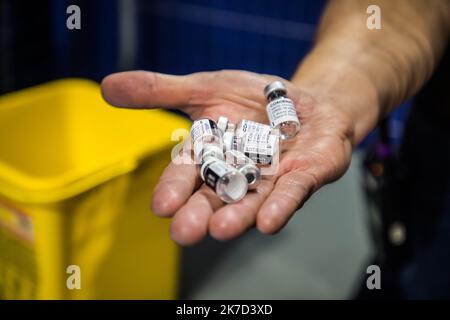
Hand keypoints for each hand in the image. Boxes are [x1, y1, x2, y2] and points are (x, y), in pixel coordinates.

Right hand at [101, 70, 354, 244]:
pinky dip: (280, 206)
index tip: (161, 206)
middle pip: (215, 196)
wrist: (306, 99)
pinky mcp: (303, 177)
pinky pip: (292, 193)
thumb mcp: (207, 88)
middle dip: (200, 214)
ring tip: (220, 230)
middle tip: (185, 232)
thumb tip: (106, 87)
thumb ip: (162, 91)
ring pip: (251, 200)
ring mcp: (270, 179)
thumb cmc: (254, 98)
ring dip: (237, 216)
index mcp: (210, 156)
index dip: (175, 189)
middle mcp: (236, 175)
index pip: (188, 174)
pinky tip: (267, 222)